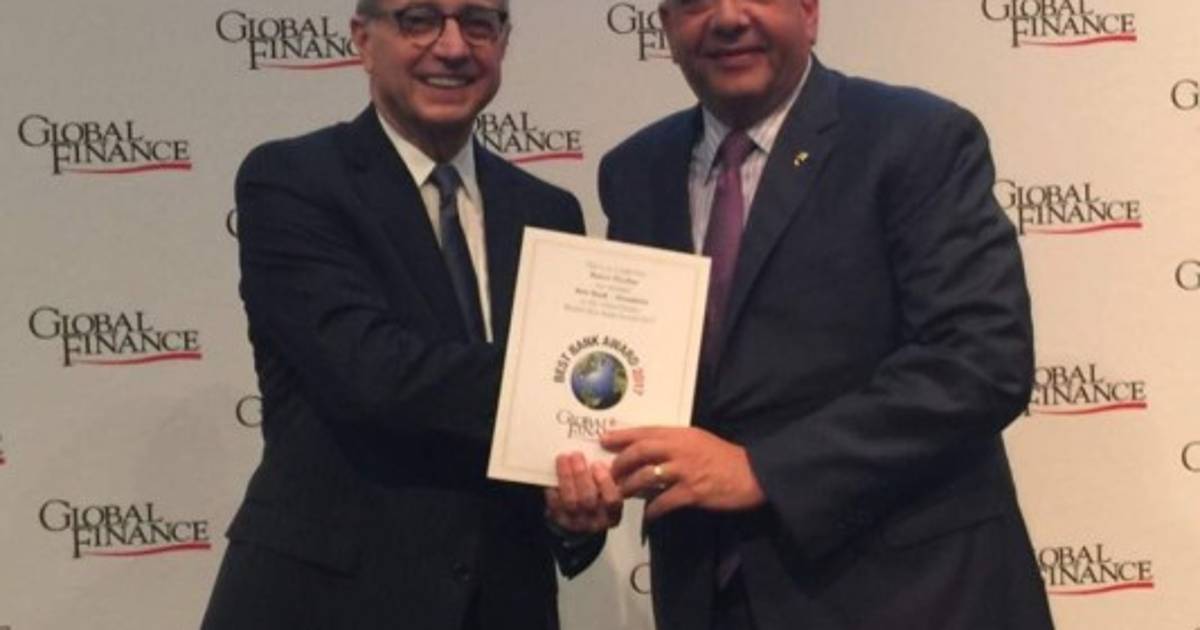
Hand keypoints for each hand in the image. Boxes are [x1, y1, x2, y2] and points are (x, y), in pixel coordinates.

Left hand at [544, 452, 623, 533]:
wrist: (578, 523)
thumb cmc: (596, 503)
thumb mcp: (607, 494)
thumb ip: (606, 479)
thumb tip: (596, 454)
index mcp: (612, 515)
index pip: (612, 500)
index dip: (605, 482)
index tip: (597, 464)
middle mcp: (595, 522)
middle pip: (588, 498)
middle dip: (581, 474)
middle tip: (577, 455)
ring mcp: (575, 522)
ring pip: (570, 500)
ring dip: (566, 476)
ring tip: (564, 459)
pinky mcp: (558, 520)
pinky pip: (554, 502)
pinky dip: (553, 486)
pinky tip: (554, 473)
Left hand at [601, 427, 764, 520]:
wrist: (753, 474)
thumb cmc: (723, 456)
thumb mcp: (698, 440)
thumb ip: (674, 443)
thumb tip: (646, 449)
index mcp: (681, 434)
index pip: (645, 431)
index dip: (622, 435)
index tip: (603, 439)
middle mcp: (680, 449)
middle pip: (640, 452)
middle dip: (620, 463)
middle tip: (609, 473)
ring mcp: (685, 471)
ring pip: (646, 476)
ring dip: (630, 487)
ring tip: (620, 494)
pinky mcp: (692, 492)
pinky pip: (663, 502)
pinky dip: (652, 511)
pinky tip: (647, 516)